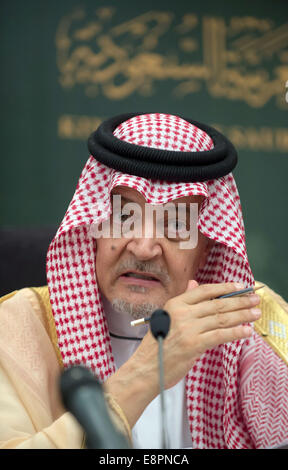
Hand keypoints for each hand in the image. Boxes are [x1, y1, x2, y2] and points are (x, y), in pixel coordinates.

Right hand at [105, 281, 260, 426]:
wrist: (146, 368)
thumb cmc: (157, 345)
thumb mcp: (167, 317)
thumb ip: (183, 302)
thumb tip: (194, 284)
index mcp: (175, 304)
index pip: (204, 291)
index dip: (224, 287)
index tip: (240, 286)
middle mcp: (182, 313)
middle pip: (217, 304)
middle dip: (239, 301)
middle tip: (255, 299)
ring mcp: (188, 328)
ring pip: (222, 318)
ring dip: (242, 315)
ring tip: (255, 313)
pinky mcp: (194, 344)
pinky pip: (220, 335)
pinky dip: (236, 333)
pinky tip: (247, 331)